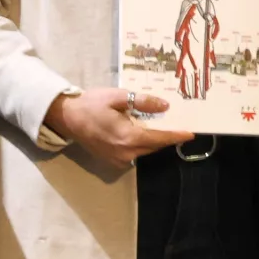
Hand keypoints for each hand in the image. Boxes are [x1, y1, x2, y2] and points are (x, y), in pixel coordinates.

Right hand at [44, 87, 192, 170]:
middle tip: (176, 126)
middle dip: (166, 137)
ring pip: (144, 150)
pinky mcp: (112, 161)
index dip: (176, 136)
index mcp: (129, 137)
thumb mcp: (118, 97)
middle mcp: (126, 153)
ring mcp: (119, 160)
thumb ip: (143, 102)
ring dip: (153, 140)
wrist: (67, 118)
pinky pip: (134, 153)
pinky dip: (140, 144)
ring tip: (160, 127)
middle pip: (154, 146)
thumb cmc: (91, 104)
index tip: (191, 134)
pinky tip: (140, 132)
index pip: (160, 138)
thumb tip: (165, 106)